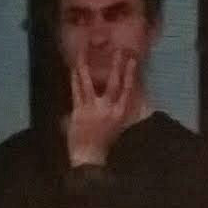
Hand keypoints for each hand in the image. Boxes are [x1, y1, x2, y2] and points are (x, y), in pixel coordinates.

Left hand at [63, 55, 144, 171]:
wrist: (89, 157)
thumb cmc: (104, 142)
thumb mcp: (117, 126)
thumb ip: (118, 109)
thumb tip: (124, 93)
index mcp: (120, 113)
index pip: (128, 89)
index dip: (130, 73)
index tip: (133, 60)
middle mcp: (108, 109)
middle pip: (113, 83)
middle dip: (117, 65)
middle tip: (119, 50)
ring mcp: (92, 109)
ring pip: (89, 83)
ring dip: (87, 66)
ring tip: (85, 53)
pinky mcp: (79, 111)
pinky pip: (77, 91)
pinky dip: (75, 79)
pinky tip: (74, 69)